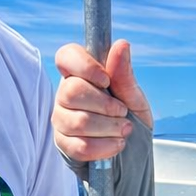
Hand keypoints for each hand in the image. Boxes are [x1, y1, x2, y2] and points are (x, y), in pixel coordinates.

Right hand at [52, 39, 152, 161]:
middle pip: (72, 91)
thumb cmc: (129, 117)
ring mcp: (61, 119)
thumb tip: (121, 44)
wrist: (131, 151)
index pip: (66, 56)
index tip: (106, 80)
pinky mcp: (63, 144)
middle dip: (105, 105)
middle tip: (123, 112)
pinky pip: (79, 146)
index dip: (84, 66)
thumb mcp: (134, 95)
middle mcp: (65, 94)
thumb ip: (124, 74)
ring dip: (109, 128)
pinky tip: (116, 144)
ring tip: (124, 130)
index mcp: (81, 74)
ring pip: (77, 122)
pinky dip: (104, 147)